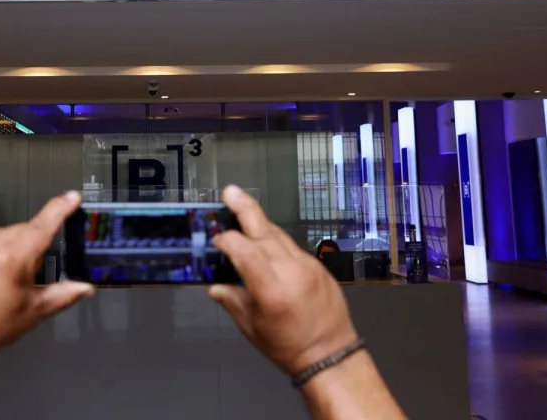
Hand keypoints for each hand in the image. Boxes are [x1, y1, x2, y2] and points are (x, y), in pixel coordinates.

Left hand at [0, 191, 92, 360]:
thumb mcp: (33, 312)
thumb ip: (63, 295)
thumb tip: (88, 288)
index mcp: (17, 255)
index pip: (45, 224)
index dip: (61, 208)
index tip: (73, 196)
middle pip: (23, 232)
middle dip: (30, 245)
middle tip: (27, 274)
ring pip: (2, 236)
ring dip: (8, 249)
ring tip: (1, 279)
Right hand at [208, 185, 358, 376]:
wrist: (331, 353)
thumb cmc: (288, 347)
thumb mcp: (251, 328)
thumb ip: (232, 301)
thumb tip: (215, 285)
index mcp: (271, 290)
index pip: (245, 252)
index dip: (227, 241)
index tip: (216, 241)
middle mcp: (291, 272)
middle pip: (265, 231)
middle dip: (245, 208)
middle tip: (231, 192)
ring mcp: (308, 266)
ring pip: (279, 235)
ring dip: (259, 223)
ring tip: (242, 211)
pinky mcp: (318, 265)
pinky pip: (292, 246)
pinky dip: (276, 241)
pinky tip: (265, 242)